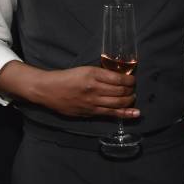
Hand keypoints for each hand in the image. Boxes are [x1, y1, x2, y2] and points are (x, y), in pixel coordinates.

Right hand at [0, 62, 139, 118]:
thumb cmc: (67, 77)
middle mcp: (94, 89)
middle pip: (120, 91)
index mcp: (93, 75)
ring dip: (129, 101)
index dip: (130, 80)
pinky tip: (134, 114)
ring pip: (118, 103)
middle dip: (131, 91)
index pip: (118, 79)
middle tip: (133, 89)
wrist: (48, 90)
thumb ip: (102, 74)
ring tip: (133, 98)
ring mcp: (92, 103)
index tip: (133, 80)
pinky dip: (124, 114)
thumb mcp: (86, 69)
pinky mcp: (89, 113)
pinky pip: (110, 114)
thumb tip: (121, 77)